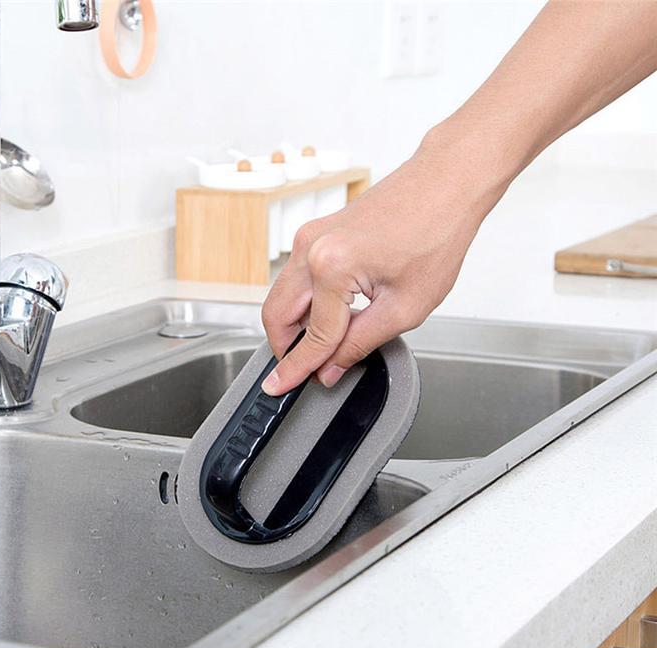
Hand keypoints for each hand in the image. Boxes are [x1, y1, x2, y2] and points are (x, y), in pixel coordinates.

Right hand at [260, 125, 508, 395]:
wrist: (445, 185)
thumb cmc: (436, 234)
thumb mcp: (405, 307)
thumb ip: (360, 344)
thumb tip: (330, 367)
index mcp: (332, 267)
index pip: (311, 336)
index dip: (300, 369)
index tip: (281, 388)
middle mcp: (311, 248)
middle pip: (276, 314)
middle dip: (285, 348)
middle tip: (299, 372)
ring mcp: (310, 237)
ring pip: (282, 296)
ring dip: (295, 326)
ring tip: (323, 347)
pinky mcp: (316, 232)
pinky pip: (296, 278)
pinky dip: (305, 303)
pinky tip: (331, 317)